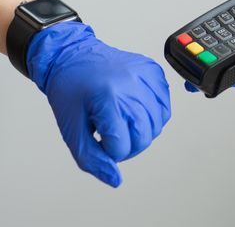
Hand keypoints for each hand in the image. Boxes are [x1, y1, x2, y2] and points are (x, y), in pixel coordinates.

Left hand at [27, 22, 170, 186]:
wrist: (72, 54)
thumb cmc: (70, 90)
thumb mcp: (71, 130)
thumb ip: (92, 159)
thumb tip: (116, 179)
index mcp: (108, 98)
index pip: (122, 146)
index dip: (109, 151)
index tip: (98, 138)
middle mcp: (131, 84)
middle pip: (145, 136)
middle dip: (129, 145)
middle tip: (112, 135)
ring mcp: (145, 75)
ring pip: (158, 122)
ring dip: (143, 130)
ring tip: (124, 120)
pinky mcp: (153, 70)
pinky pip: (164, 103)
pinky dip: (153, 113)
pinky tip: (135, 109)